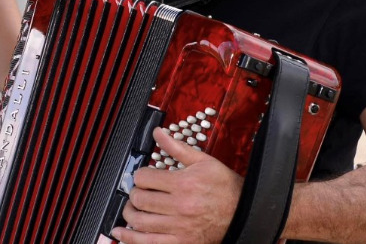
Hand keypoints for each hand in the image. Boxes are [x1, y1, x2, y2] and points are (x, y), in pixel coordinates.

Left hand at [110, 128, 242, 243]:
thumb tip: (158, 133)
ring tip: (131, 210)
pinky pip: (149, 243)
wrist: (244, 212)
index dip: (139, 175)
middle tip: (136, 193)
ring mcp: (179, 227)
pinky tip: (122, 233)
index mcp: (183, 184)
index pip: (144, 178)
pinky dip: (131, 239)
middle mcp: (179, 206)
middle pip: (140, 200)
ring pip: (140, 222)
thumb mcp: (204, 161)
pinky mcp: (181, 242)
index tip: (142, 177)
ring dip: (130, 214)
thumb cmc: (225, 187)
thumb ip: (177, 147)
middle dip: (133, 194)